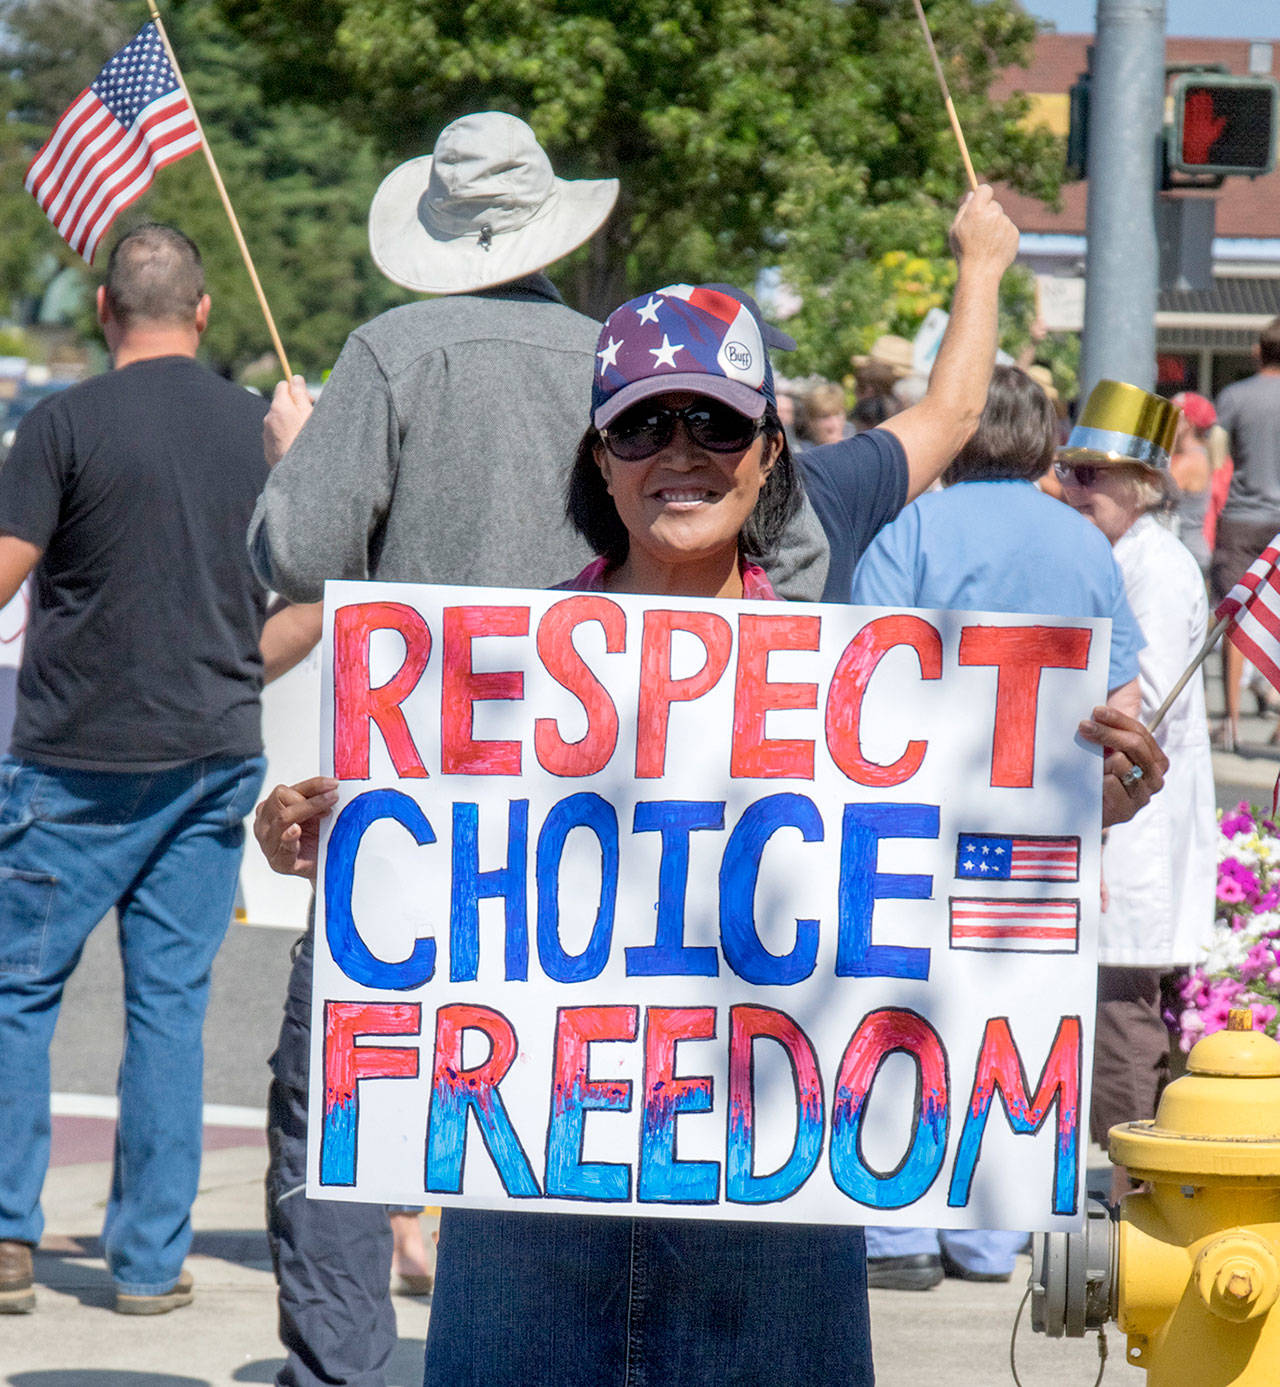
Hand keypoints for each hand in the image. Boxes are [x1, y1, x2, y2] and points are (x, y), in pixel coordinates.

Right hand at [253, 776, 338, 879]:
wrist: (323, 863)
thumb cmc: (316, 835)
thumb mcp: (315, 811)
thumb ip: (316, 796)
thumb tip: (330, 783)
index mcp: (269, 808)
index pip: (284, 791)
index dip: (312, 786)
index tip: (333, 784)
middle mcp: (264, 824)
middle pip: (280, 801)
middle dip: (311, 799)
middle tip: (333, 800)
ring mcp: (268, 844)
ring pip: (282, 819)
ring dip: (307, 810)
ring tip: (325, 811)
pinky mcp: (279, 862)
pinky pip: (282, 847)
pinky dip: (289, 839)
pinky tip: (295, 831)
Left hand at [264, 375, 313, 466]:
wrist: (299, 473)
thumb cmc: (307, 442)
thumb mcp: (309, 414)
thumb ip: (300, 394)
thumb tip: (295, 378)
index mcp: (279, 407)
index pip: (283, 386)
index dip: (296, 390)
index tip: (308, 400)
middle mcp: (269, 419)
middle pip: (281, 404)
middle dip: (293, 407)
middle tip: (309, 419)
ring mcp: (266, 435)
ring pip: (278, 421)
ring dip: (289, 424)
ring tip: (304, 437)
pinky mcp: (268, 449)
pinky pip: (276, 437)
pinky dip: (286, 438)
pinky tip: (297, 447)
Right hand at [948, 185, 1018, 277]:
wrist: (981, 272)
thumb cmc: (964, 251)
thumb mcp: (955, 230)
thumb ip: (963, 210)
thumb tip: (971, 194)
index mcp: (977, 211)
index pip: (985, 189)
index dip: (982, 194)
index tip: (980, 200)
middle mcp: (993, 214)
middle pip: (994, 205)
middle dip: (988, 213)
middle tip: (980, 231)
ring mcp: (1005, 223)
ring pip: (1001, 218)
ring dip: (995, 226)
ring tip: (987, 243)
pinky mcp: (1014, 233)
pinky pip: (1008, 229)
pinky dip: (1003, 236)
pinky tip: (994, 248)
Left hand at [1078, 706, 1167, 828]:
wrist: (1090, 812)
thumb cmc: (1100, 777)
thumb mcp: (1109, 752)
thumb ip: (1112, 735)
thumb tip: (1098, 711)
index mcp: (1156, 761)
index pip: (1140, 733)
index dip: (1118, 719)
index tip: (1096, 711)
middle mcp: (1155, 778)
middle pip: (1134, 745)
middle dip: (1107, 732)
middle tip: (1084, 726)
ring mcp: (1143, 796)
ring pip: (1122, 763)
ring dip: (1102, 761)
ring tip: (1092, 767)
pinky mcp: (1127, 811)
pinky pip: (1112, 783)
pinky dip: (1098, 779)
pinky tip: (1093, 783)